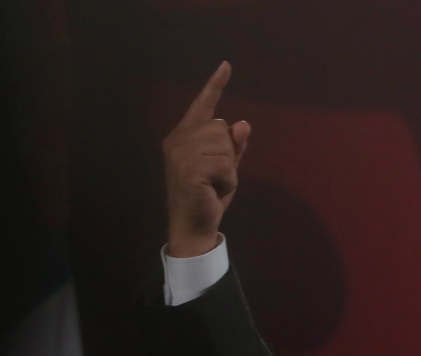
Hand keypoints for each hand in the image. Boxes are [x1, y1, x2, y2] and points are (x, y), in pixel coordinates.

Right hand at [163, 61, 251, 256]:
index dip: (216, 85)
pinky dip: (228, 180)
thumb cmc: (207, 196)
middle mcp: (178, 139)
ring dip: (229, 169)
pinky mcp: (189, 168)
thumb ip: (233, 146)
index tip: (227, 66)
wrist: (193, 225)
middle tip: (215, 177)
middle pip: (222, 128)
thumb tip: (242, 122)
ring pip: (225, 146)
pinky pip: (225, 164)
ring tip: (213, 184)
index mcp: (184, 135)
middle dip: (228, 155)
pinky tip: (213, 190)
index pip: (203, 105)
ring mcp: (180, 153)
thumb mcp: (225, 167)